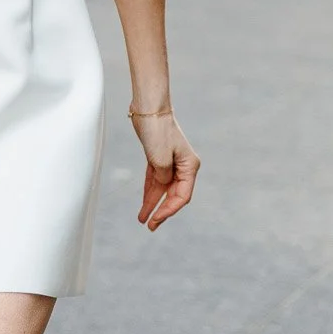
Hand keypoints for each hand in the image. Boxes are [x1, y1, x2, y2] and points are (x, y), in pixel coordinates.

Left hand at [130, 110, 199, 229]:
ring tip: (143, 220)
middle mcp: (183, 166)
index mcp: (190, 166)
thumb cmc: (157, 129)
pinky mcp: (159, 158)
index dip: (169, 210)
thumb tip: (162, 186)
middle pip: (173, 195)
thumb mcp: (159, 158)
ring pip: (163, 189)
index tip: (156, 219)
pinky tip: (144, 205)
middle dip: (161, 211)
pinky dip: (149, 192)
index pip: (182, 196)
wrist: (148, 106)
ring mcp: (171, 162)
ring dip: (153, 204)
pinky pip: (155, 180)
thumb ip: (163, 177)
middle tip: (150, 226)